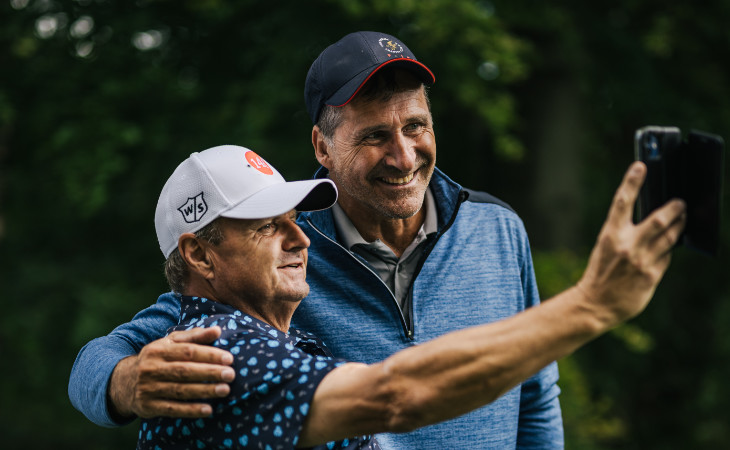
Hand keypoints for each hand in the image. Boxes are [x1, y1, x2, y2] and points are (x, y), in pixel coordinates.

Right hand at [108, 326, 234, 419]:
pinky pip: (172, 409)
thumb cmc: (157, 359)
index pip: (187, 351)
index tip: (229, 358)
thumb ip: (194, 336)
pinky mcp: (148, 407)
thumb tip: (217, 330)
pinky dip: (191, 410)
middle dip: (209, 372)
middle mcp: (151, 368)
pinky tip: (208, 410)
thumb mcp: (169, 343)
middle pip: (184, 371)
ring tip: (225, 390)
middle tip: (231, 374)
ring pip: (180, 390)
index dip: (209, 354)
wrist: (123, 383)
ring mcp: (148, 389)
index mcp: (158, 350)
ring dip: (204, 391)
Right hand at [577, 161, 685, 326]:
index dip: (631, 182)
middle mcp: (627, 246)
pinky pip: (666, 257)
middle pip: (658, 220)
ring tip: (683, 219)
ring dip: (679, 226)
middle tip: (681, 202)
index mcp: (610, 235)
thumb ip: (624, 233)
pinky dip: (668, 251)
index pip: (622, 202)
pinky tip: (668, 248)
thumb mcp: (605, 247)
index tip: (640, 165)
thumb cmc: (600, 273)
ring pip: (669, 238)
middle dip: (674, 209)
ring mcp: (641, 261)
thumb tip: (650, 221)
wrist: (595, 303)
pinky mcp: (651, 276)